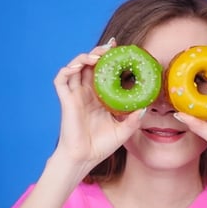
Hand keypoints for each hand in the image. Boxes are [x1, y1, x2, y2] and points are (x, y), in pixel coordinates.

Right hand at [52, 38, 144, 167]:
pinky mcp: (66, 101)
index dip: (109, 58)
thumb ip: (134, 119)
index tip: (120, 48)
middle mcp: (86, 93)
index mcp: (99, 97)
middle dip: (98, 52)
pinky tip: (78, 66)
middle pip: (89, 65)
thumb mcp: (123, 131)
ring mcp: (75, 95)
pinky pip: (61, 80)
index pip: (103, 71)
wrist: (84, 159)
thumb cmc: (101, 146)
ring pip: (75, 68)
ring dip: (84, 57)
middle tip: (110, 48)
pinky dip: (67, 70)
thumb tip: (145, 107)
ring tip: (96, 55)